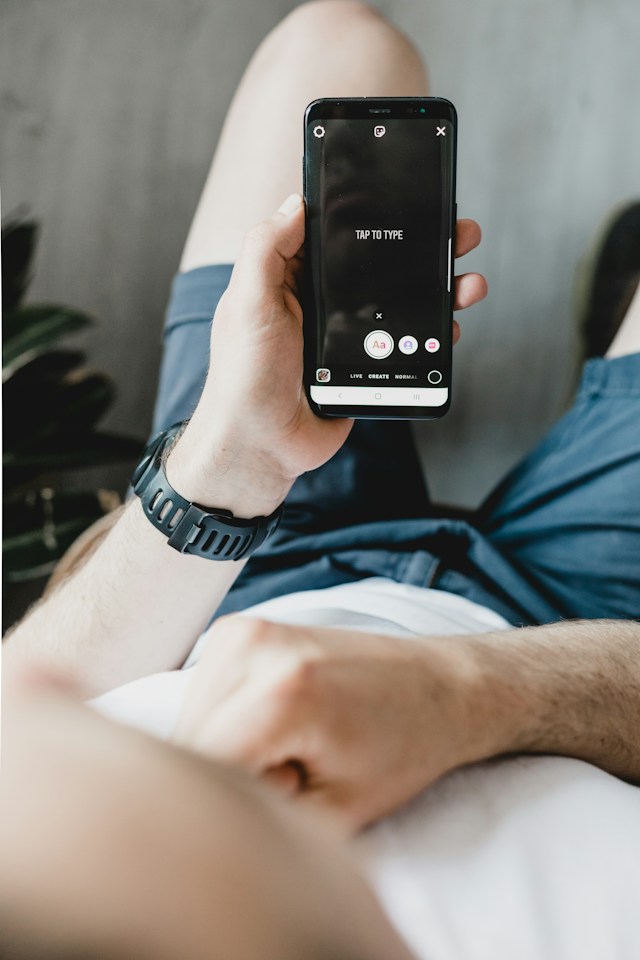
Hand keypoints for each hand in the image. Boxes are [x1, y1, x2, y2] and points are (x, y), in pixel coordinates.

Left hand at [168, 195, 486, 515]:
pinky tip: (452, 324)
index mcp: (292, 279)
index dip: (370, 211)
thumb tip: (296, 202)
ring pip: (403, 301)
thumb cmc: (245, 376)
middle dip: (423, 245)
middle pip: (381, 263)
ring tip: (468, 280)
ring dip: (440, 287)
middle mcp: (323, 301)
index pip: (336, 233)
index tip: (404, 192)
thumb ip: (267, 249)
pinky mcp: (367, 367)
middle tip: (457, 233)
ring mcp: (349, 334)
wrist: (263, 444)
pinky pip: (407, 343)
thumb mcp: (248, 303)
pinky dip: (434, 333)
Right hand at [175, 616, 486, 829]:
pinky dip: (224, 721)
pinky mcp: (238, 628)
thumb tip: (197, 814)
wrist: (437, 686)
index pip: (203, 774)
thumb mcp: (334, 814)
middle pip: (189, 744)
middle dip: (227, 773)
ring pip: (189, 720)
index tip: (291, 792)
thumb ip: (257, 820)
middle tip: (296, 768)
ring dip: (222, 747)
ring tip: (288, 743)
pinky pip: (202, 696)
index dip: (238, 801)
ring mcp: (242, 630)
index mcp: (281, 694)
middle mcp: (253, 647)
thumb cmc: (401, 750)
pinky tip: (274, 721)